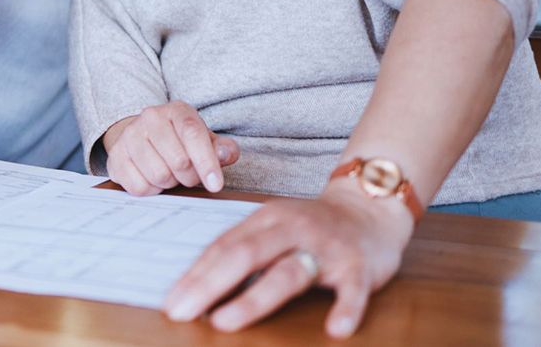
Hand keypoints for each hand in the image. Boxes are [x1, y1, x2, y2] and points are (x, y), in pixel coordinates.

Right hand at [102, 102, 238, 195]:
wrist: (141, 138)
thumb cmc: (179, 142)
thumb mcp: (204, 140)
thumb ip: (222, 148)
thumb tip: (225, 154)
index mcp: (176, 111)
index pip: (193, 134)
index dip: (207, 162)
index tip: (216, 184)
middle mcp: (150, 118)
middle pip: (179, 161)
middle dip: (190, 177)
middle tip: (188, 176)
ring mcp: (130, 136)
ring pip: (159, 176)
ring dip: (170, 183)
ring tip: (169, 174)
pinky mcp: (116, 157)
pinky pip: (140, 187)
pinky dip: (151, 190)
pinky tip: (152, 179)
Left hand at [162, 179, 414, 337]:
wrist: (370, 209)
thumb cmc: (310, 228)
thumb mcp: (272, 229)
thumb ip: (242, 249)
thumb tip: (198, 284)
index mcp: (265, 219)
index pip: (223, 247)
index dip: (195, 275)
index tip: (170, 302)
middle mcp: (291, 228)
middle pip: (244, 255)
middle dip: (209, 285)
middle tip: (182, 312)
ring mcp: (325, 246)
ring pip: (288, 272)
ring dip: (254, 298)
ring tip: (225, 322)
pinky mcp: (359, 265)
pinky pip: (352, 289)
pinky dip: (345, 309)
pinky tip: (335, 330)